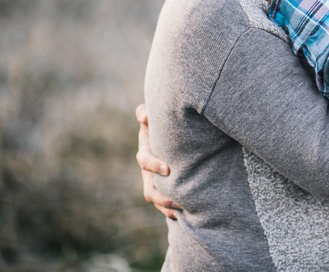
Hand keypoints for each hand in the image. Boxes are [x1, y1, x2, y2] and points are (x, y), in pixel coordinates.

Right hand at [135, 104, 181, 219]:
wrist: (174, 136)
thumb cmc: (164, 124)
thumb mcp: (155, 117)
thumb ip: (147, 113)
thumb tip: (144, 115)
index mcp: (146, 152)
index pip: (145, 160)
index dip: (154, 165)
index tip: (168, 169)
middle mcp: (148, 171)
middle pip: (149, 189)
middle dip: (161, 195)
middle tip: (177, 199)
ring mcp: (156, 182)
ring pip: (156, 199)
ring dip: (167, 206)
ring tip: (181, 209)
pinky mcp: (165, 190)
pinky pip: (165, 205)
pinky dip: (172, 211)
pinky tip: (185, 215)